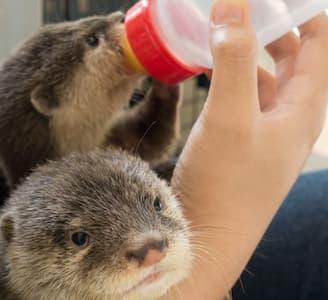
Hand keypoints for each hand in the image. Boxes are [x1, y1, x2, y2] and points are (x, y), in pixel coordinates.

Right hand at [167, 0, 327, 297]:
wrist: (208, 238)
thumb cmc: (226, 184)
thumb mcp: (230, 117)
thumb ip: (231, 60)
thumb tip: (233, 7)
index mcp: (303, 112)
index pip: (321, 49)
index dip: (308, 16)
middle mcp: (291, 122)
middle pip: (297, 63)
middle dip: (278, 30)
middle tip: (251, 8)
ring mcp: (266, 136)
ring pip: (268, 82)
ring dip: (252, 54)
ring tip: (228, 32)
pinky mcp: (241, 148)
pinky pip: (245, 101)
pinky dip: (232, 79)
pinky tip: (211, 74)